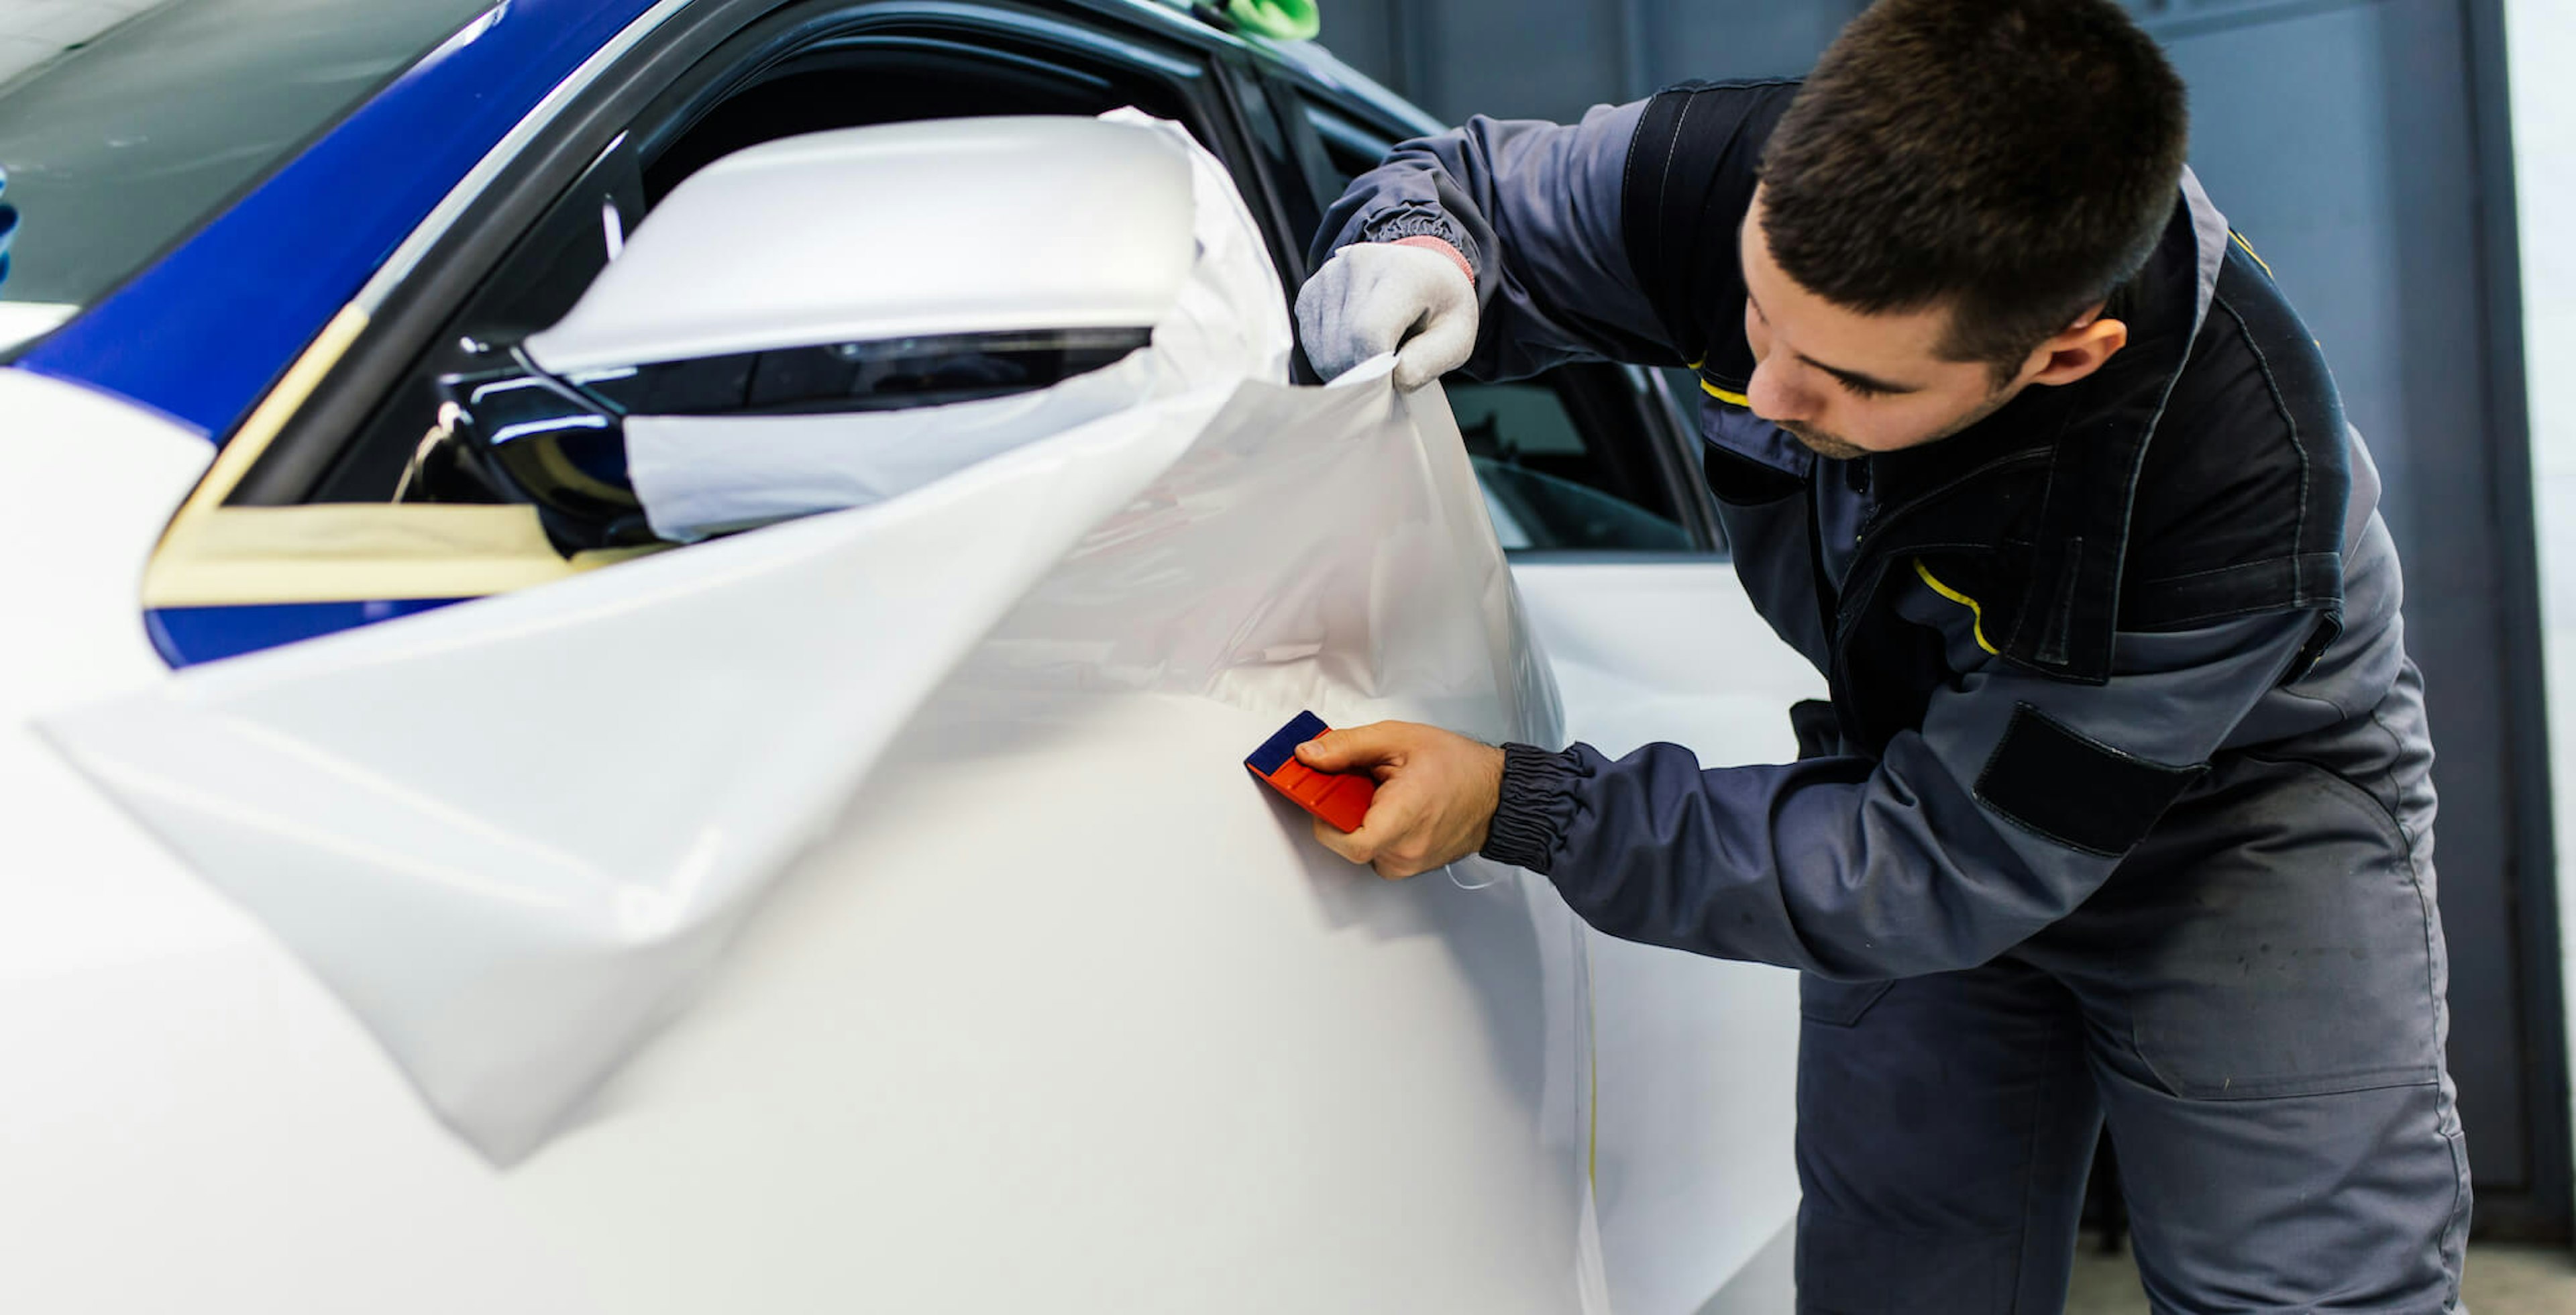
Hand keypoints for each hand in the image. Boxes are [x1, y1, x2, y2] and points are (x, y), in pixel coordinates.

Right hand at [1294, 239, 1477, 390]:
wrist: (1425, 271)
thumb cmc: (1442, 306)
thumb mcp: (1458, 337)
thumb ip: (1429, 361)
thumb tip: (1392, 380)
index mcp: (1401, 271)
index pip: (1368, 331)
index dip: (1374, 371)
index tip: (1391, 385)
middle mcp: (1359, 263)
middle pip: (1342, 344)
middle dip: (1363, 373)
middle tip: (1387, 373)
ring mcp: (1330, 273)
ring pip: (1323, 349)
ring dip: (1346, 366)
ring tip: (1375, 355)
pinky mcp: (1311, 289)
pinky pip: (1311, 341)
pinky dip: (1331, 355)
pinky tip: (1356, 345)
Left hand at [1294, 721, 1502, 879]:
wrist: (1498, 794)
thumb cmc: (1460, 767)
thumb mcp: (1398, 740)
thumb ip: (1347, 746)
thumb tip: (1309, 754)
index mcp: (1402, 819)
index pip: (1345, 841)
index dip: (1323, 817)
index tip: (1321, 794)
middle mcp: (1404, 851)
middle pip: (1346, 839)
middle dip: (1342, 808)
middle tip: (1358, 781)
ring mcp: (1407, 864)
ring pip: (1360, 844)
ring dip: (1360, 817)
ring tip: (1383, 791)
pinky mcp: (1409, 866)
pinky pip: (1376, 850)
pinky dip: (1374, 828)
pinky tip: (1391, 807)